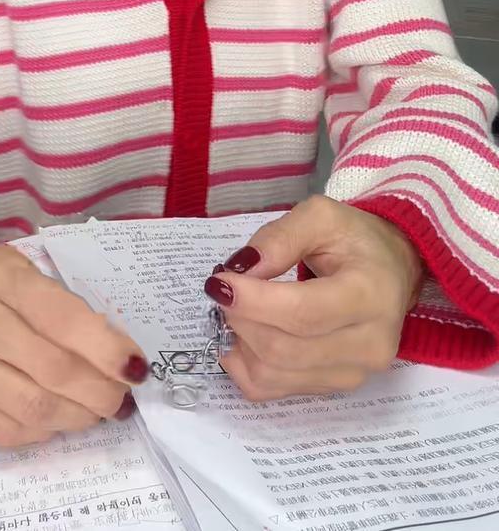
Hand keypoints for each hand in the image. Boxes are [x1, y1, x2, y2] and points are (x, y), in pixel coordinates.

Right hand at [0, 244, 147, 446]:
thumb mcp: (10, 274)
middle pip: (54, 369)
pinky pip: (5, 431)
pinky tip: (51, 420)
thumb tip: (115, 353)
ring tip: (92, 413)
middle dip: (100, 392)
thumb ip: (57, 305)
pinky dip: (40, 433)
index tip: (136, 368)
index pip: (62, 316)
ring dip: (77, 417)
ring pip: (34, 407)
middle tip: (119, 399)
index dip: (107, 348)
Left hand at [208, 195, 423, 401]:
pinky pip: (272, 390)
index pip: (302, 313)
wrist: (391, 270)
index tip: (218, 282)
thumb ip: (278, 238)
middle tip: (225, 289)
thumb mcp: (320, 217)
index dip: (252, 301)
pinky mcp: (334, 387)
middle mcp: (369, 345)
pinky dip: (243, 365)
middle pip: (283, 349)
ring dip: (238, 341)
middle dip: (239, 318)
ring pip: (273, 374)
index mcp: (369, 296)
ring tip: (235, 308)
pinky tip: (242, 335)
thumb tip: (240, 269)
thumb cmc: (355, 240)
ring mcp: (354, 374)